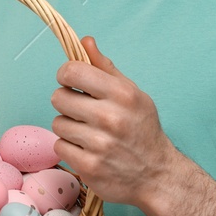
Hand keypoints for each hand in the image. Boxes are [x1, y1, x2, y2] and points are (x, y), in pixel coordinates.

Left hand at [50, 35, 181, 209]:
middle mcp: (110, 118)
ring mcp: (99, 144)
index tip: (71, 82)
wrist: (157, 175)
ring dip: (68, 127)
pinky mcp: (89, 167)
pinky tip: (87, 150)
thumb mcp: (131, 93)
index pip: (72, 71)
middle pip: (58, 97)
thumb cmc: (141, 129)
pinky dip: (70, 148)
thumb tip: (85, 40)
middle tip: (82, 111)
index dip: (66, 75)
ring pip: (58, 123)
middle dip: (66, 102)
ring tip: (88, 133)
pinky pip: (59, 147)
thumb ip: (105, 67)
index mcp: (122, 94)